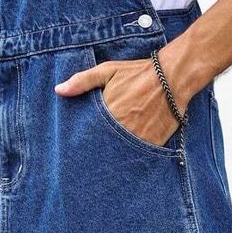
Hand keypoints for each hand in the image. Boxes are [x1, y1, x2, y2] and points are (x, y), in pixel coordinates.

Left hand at [55, 55, 182, 147]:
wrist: (173, 77)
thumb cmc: (138, 73)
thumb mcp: (108, 71)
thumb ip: (82, 81)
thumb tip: (58, 90)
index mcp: (107, 112)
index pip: (89, 134)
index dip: (85, 140)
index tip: (80, 145)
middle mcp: (122, 127)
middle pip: (104, 146)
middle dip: (99, 150)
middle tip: (93, 157)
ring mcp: (138, 137)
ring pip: (121, 153)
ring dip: (116, 155)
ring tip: (109, 161)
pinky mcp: (154, 142)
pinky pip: (140, 155)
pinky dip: (134, 156)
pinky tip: (128, 157)